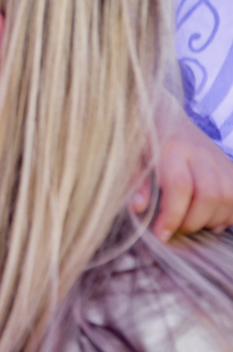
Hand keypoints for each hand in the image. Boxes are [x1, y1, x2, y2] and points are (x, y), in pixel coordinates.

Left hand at [131, 100, 232, 240]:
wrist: (163, 115)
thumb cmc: (141, 141)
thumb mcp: (129, 157)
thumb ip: (134, 181)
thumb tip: (138, 208)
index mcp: (171, 148)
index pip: (180, 186)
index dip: (173, 216)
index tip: (161, 236)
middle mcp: (199, 152)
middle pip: (210, 194)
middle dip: (193, 221)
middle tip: (174, 229)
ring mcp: (217, 157)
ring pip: (229, 195)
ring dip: (212, 219)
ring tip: (191, 224)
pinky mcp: (228, 164)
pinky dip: (230, 213)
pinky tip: (212, 219)